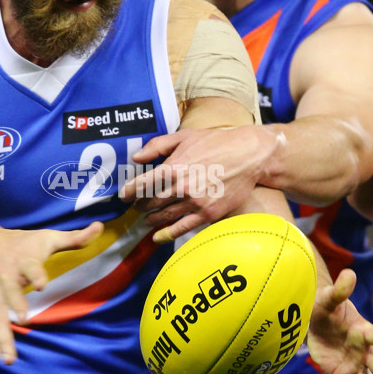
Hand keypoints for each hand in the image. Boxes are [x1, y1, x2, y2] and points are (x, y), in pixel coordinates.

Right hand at [0, 220, 103, 363]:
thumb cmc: (19, 242)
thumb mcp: (46, 237)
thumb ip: (74, 237)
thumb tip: (100, 227)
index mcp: (22, 260)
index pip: (31, 266)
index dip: (36, 274)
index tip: (41, 284)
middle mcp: (5, 276)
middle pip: (9, 292)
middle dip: (15, 305)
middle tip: (23, 321)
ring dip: (1, 336)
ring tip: (8, 359)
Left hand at [118, 126, 281, 242]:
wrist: (249, 156)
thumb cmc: (217, 143)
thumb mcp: (185, 137)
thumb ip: (158, 146)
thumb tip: (136, 157)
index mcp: (173, 168)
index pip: (142, 185)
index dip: (129, 192)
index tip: (123, 196)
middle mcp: (181, 187)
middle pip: (151, 202)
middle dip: (140, 205)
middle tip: (136, 206)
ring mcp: (195, 203)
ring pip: (164, 217)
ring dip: (151, 220)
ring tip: (146, 219)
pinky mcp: (208, 214)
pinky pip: (182, 228)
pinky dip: (167, 235)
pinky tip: (157, 237)